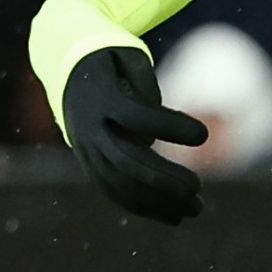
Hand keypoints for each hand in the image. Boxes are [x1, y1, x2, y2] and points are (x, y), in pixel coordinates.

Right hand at [60, 44, 206, 223]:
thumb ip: (144, 80)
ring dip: (158, 202)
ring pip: (120, 185)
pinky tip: (174, 216)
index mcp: (100, 98)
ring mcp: (88, 153)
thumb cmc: (110, 65)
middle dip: (162, 178)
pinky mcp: (92, 168)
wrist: (68, 79)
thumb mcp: (126, 56)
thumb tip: (158, 109)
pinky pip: (115, 193)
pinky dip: (145, 208)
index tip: (203, 135)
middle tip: (197, 188)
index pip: (135, 116)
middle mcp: (91, 130)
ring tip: (195, 210)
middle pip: (126, 160)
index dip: (168, 126)